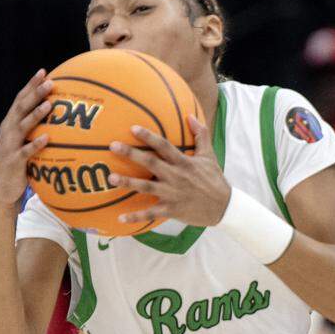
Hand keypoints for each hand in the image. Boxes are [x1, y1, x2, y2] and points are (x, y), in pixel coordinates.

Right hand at [0, 70, 53, 210]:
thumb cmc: (16, 163)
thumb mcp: (22, 142)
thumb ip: (33, 128)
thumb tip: (55, 114)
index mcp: (10, 124)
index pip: (20, 100)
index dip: (31, 85)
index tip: (44, 71)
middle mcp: (8, 131)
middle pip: (22, 108)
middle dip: (35, 93)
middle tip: (50, 82)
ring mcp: (10, 146)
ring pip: (23, 126)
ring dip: (36, 114)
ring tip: (49, 104)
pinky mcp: (14, 162)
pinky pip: (26, 152)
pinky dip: (36, 144)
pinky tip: (47, 138)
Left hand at [107, 116, 231, 227]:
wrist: (224, 207)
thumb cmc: (214, 180)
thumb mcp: (209, 156)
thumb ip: (200, 135)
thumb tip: (191, 116)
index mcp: (184, 162)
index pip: (164, 146)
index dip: (148, 136)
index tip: (132, 128)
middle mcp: (176, 176)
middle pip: (150, 163)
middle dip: (131, 154)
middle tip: (113, 146)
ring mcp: (172, 194)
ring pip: (146, 187)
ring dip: (128, 183)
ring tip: (111, 178)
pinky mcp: (171, 210)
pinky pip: (150, 213)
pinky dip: (135, 216)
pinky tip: (120, 218)